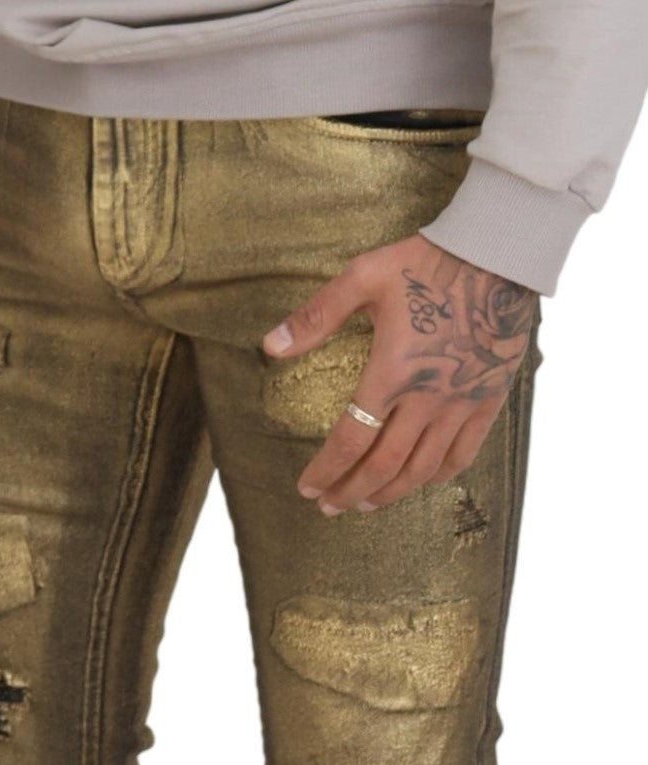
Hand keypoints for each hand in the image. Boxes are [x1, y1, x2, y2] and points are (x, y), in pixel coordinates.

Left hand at [262, 233, 536, 513]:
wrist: (499, 252)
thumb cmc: (427, 262)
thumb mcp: (365, 277)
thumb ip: (317, 316)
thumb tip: (270, 345)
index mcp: (391, 374)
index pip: (351, 440)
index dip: (326, 470)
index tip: (307, 488)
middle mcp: (427, 398)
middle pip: (383, 466)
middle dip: (351, 492)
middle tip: (329, 507)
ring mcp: (461, 403)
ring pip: (422, 469)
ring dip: (390, 492)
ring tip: (367, 503)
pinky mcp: (489, 399)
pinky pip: (463, 453)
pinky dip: (438, 476)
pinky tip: (420, 482)